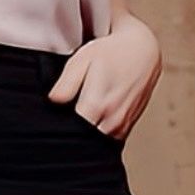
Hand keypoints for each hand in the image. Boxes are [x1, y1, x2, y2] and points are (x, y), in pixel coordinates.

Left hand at [46, 15, 162, 140]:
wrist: (142, 51)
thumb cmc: (112, 53)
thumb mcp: (82, 60)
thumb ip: (66, 84)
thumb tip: (52, 101)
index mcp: (97, 105)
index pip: (70, 132)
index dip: (60, 126)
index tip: (56, 117)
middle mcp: (112, 119)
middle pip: (84, 140)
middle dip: (72, 131)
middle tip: (69, 111)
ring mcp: (122, 125)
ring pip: (97, 143)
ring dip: (87, 132)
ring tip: (83, 109)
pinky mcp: (128, 126)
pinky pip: (108, 139)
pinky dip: (99, 130)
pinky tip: (95, 113)